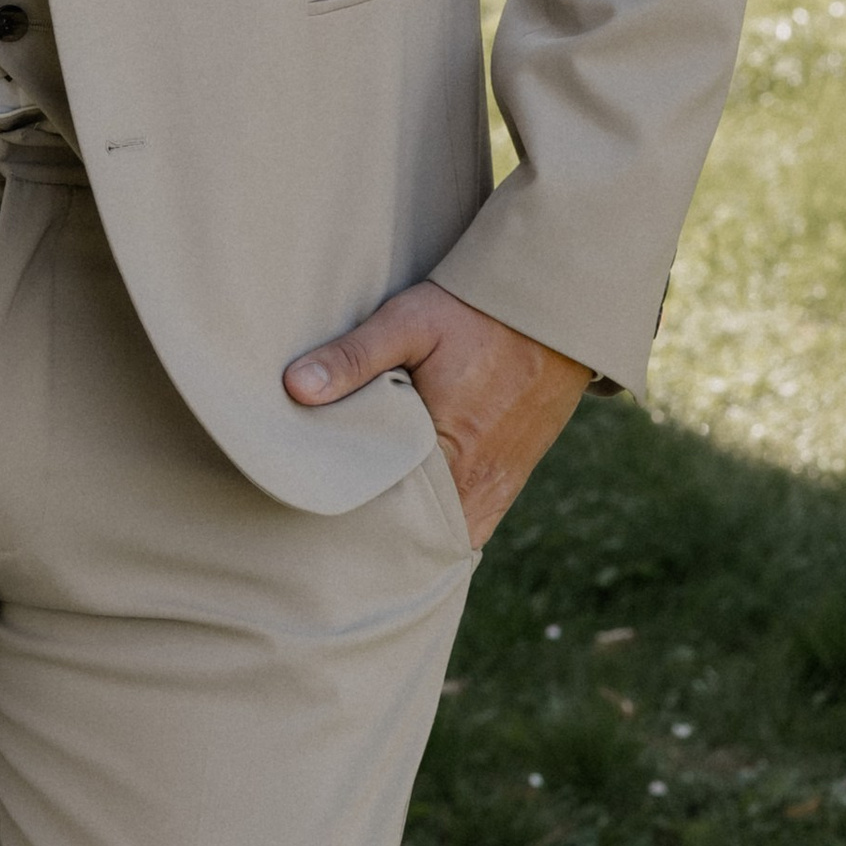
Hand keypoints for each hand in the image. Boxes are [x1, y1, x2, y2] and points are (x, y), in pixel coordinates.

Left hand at [284, 279, 590, 548]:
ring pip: (445, 533)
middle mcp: (479, 483)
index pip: (389, 512)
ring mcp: (499, 488)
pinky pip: (471, 524)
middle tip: (330, 522)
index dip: (350, 516)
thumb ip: (353, 357)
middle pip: (416, 531)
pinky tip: (407, 510)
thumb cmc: (474, 315)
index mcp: (451, 451)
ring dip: (410, 528)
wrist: (549, 312)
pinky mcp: (510, 481)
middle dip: (376, 530)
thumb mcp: (408, 323)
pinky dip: (440, 522)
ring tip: (363, 517)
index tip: (314, 508)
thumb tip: (295, 388)